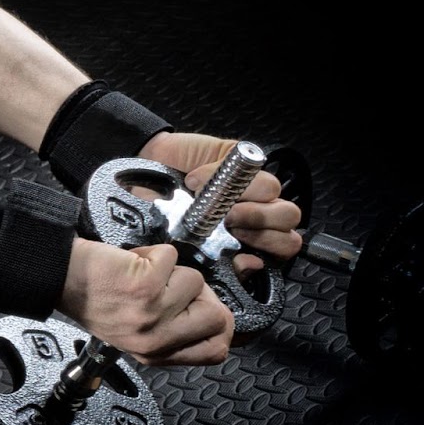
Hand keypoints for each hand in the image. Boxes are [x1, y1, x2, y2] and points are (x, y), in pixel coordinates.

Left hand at [58, 238, 234, 365]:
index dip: (219, 326)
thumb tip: (214, 316)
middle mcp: (154, 339)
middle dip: (199, 293)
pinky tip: (130, 263)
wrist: (60, 278)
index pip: (214, 351)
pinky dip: (152, 252)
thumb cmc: (93, 298)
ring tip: (140, 274)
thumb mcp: (135, 331)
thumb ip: (172, 331)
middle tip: (171, 285)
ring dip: (169, 269)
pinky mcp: (145, 286)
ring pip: (195, 280)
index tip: (206, 309)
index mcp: (155, 353)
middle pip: (218, 318)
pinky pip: (171, 257)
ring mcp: (152, 313)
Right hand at [138, 131, 303, 272]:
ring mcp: (250, 186)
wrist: (137, 180)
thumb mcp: (182, 246)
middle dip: (260, 222)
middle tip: (229, 221)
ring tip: (215, 201)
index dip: (269, 246)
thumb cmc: (158, 217)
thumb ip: (215, 262)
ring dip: (245, 199)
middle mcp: (253, 212)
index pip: (283, 246)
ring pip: (275, 191)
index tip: (238, 244)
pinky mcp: (239, 159)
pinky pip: (248, 166)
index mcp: (247, 238)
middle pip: (288, 219)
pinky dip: (219, 174)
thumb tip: (249, 265)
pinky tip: (196, 181)